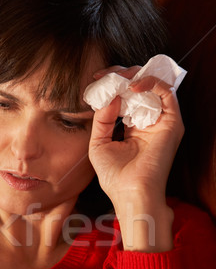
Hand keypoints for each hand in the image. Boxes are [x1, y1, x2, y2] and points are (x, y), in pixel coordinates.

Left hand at [88, 64, 183, 208]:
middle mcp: (149, 122)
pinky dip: (150, 82)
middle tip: (105, 75)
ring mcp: (161, 121)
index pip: (125, 97)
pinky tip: (131, 87)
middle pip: (139, 88)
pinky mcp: (172, 122)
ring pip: (153, 86)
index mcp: (132, 128)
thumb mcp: (98, 144)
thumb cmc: (115, 176)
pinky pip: (166, 92)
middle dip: (121, 76)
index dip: (111, 85)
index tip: (95, 79)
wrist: (131, 194)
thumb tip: (110, 95)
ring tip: (118, 78)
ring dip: (134, 76)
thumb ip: (102, 119)